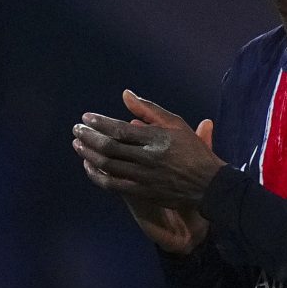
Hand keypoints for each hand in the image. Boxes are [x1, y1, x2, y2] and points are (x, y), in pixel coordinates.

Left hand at [74, 90, 228, 223]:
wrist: (210, 185)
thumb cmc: (194, 151)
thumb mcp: (177, 125)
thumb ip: (149, 110)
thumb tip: (125, 94)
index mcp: (158, 139)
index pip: (120, 129)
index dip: (99, 123)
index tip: (86, 118)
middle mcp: (148, 158)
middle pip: (109, 147)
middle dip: (89, 137)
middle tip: (77, 129)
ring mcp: (143, 177)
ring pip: (107, 165)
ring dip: (88, 154)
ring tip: (78, 144)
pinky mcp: (141, 192)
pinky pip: (111, 184)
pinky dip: (96, 175)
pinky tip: (89, 165)